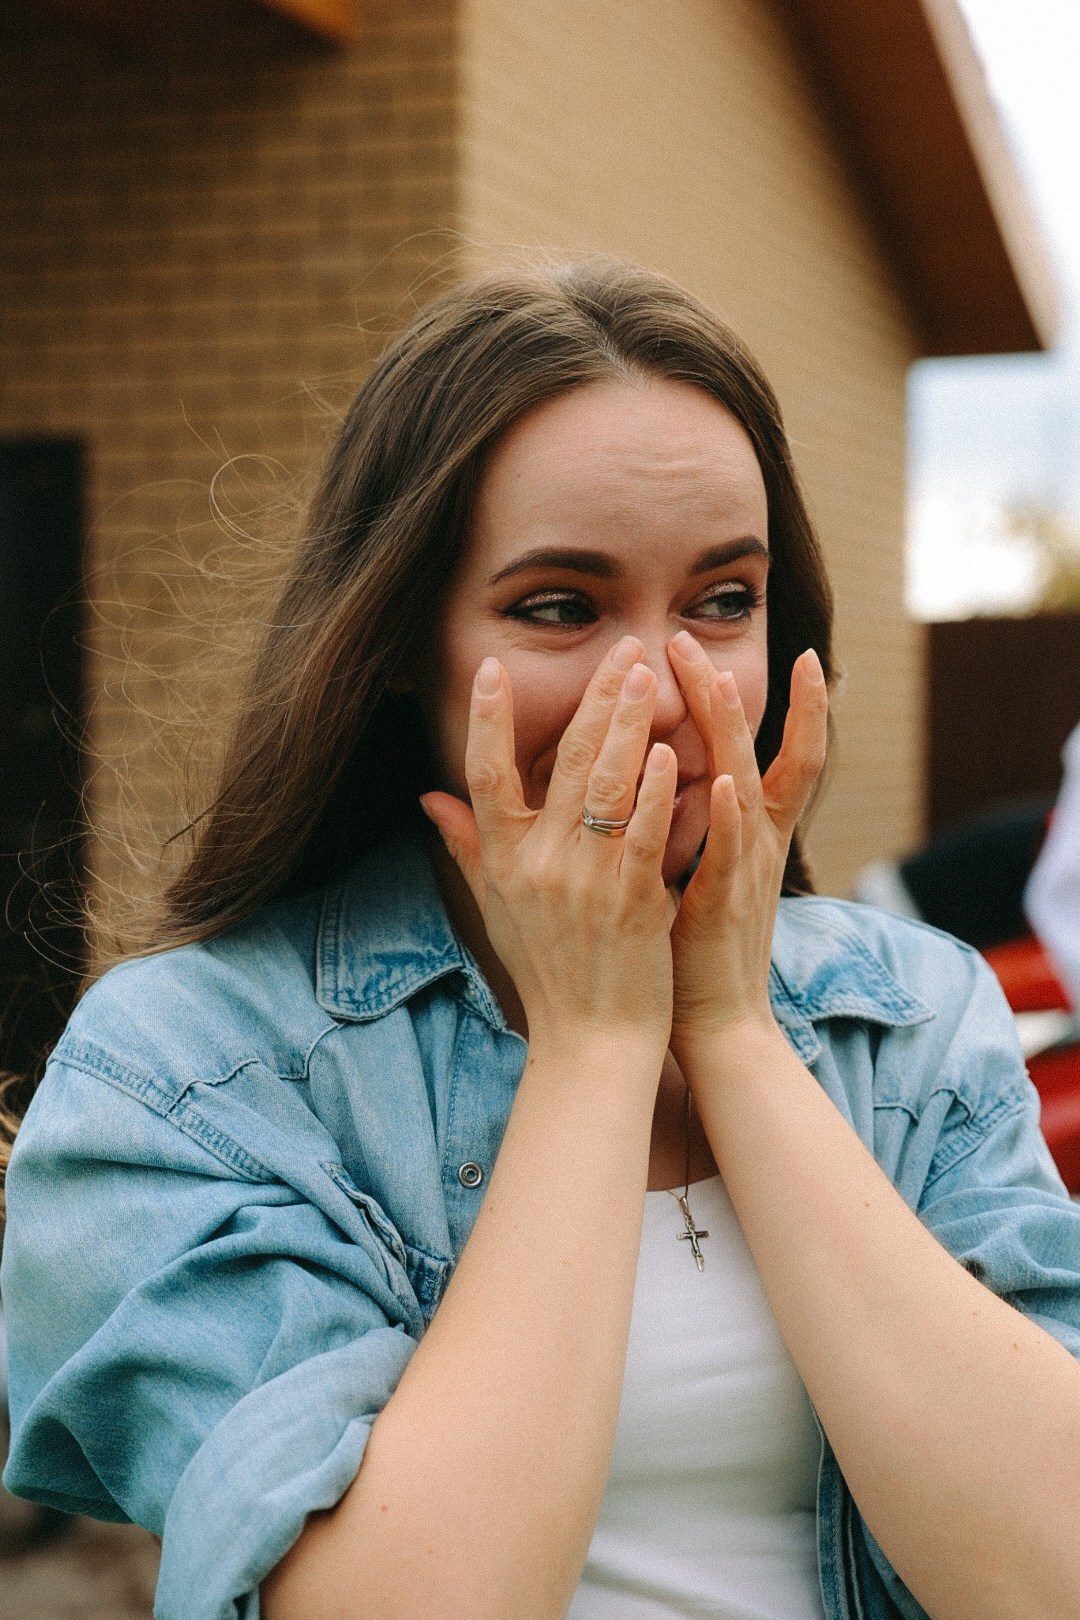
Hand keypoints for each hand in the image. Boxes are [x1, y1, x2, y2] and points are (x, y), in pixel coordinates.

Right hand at [420, 638, 677, 1057]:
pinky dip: (656, 790)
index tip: (494, 668)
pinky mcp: (633, 901)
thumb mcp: (497, 908)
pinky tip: (670, 749)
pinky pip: (644, 833)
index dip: (487, 721)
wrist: (591, 1042)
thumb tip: (428, 798)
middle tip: (620, 649)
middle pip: (561, 764)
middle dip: (592, 700)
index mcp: (504, 862)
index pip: (483, 777)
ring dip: (627, 724)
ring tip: (646, 674)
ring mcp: (586, 882)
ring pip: (606, 785)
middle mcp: (539, 865)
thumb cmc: (548, 973)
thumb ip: (467, 846)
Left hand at [665, 632, 827, 1061]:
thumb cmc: (685, 951)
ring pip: (745, 787)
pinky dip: (728, 816)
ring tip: (712, 679)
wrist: (712, 1026)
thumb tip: (628, 786)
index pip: (753, 752)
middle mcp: (751, 843)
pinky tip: (720, 779)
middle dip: (724, 693)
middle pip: (748, 751)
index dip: (756, 703)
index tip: (738, 648)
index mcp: (741, 834)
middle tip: (691, 636)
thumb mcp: (674, 875)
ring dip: (728, 733)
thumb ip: (655, 827)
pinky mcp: (726, 907)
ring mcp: (742, 873)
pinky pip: (730, 855)